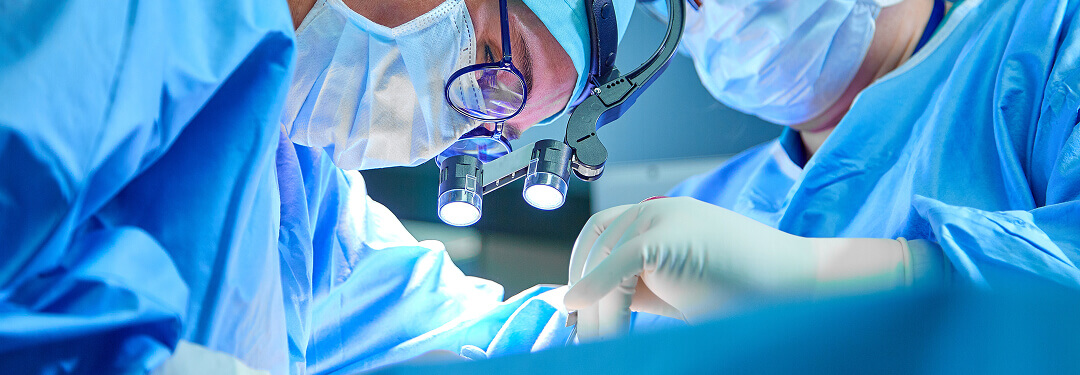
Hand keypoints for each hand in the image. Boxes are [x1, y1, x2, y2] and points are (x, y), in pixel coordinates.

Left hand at [564, 197, 905, 341]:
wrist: (800, 284)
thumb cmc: (746, 290)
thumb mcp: (674, 286)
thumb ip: (632, 287)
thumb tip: (584, 305)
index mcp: (660, 216)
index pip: (600, 232)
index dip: (581, 267)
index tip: (575, 308)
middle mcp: (658, 209)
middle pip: (596, 248)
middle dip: (584, 293)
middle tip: (579, 335)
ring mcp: (664, 218)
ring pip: (605, 263)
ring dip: (597, 310)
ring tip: (599, 344)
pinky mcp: (668, 236)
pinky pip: (617, 265)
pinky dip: (596, 290)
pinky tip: (585, 316)